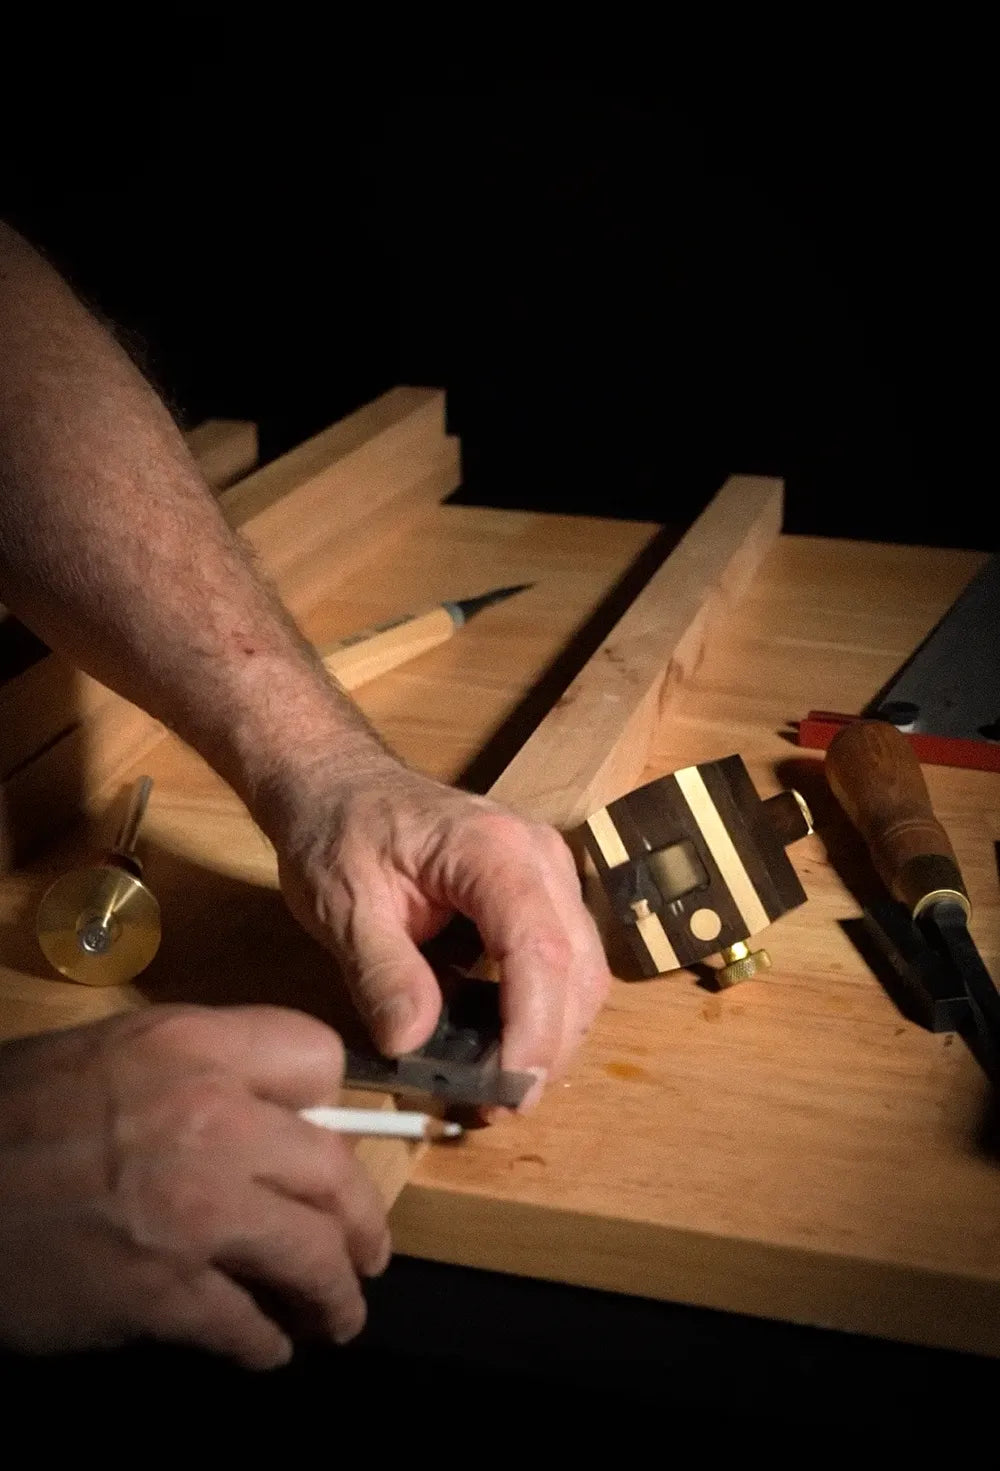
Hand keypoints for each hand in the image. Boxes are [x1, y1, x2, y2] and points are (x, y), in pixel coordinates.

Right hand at [0, 1005, 388, 1366]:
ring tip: (336, 1315)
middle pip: (338, 1173)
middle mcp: (211, 1119)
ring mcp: (195, 1210)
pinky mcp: (163, 1294)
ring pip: (315, 1259)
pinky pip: (250, 1329)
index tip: (329, 1144)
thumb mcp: (110, 1055)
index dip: (332, 1107)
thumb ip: (198, 1073)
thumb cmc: (12, 1115)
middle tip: (366, 1253)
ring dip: (335, 1298)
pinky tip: (260, 1346)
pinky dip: (265, 1346)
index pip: (320, 1059)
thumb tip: (271, 1116)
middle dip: (362, 1223)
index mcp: (193, 1045)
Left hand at [264, 754, 611, 1095]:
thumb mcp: (342, 903)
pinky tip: (503, 1047)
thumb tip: (412, 1043)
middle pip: (578, 968)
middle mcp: (540, 858)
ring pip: (583, 972)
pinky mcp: (542, 895)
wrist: (340, 784)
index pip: (539, 948)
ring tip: (498, 1087)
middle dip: (549, 1047)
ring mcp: (550, 874)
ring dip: (552, 1036)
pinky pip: (565, 962)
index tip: (508, 1088)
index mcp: (492, 851)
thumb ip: (380, 971)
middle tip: (499, 1106)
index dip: (534, 1027)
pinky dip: (544, 1012)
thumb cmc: (339, 831)